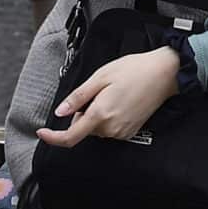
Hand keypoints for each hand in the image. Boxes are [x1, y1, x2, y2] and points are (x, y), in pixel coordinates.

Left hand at [36, 47, 180, 148]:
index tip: (43, 133)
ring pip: (97, 127)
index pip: (70, 137)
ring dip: (97, 114)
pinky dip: (108, 117)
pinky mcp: (130, 131)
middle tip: (97, 91)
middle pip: (84, 128)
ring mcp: (122, 131)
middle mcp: (110, 128)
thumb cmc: (134, 70)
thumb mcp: (101, 76)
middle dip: (83, 112)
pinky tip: (120, 100)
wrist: (164, 73)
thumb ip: (78, 97)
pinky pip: (109, 128)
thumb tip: (60, 112)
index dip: (53, 138)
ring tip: (112, 93)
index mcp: (100, 114)